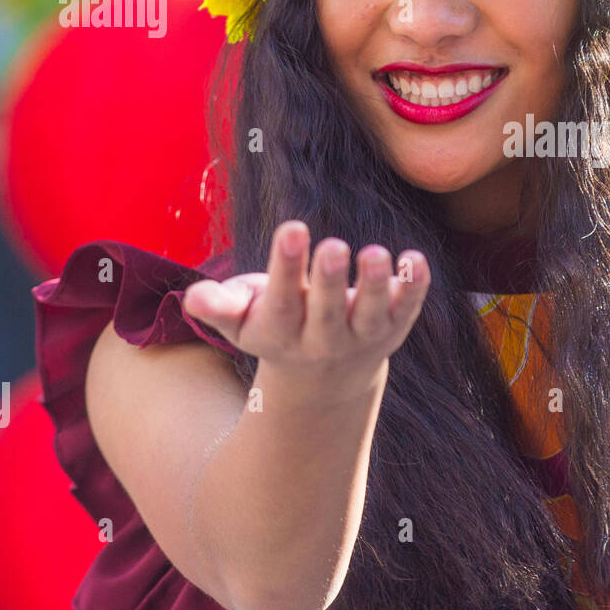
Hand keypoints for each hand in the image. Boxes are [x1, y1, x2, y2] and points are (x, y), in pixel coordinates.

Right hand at [182, 221, 429, 389]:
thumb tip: (194, 297)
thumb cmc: (274, 327)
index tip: (293, 230)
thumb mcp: (240, 322)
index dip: (287, 266)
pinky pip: (408, 309)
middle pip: (329, 311)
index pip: (283, 302)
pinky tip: (415, 259)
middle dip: (331, 279)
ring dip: (377, 285)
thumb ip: (218, 307)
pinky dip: (415, 287)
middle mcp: (324, 339)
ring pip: (372, 314)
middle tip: (335, 245)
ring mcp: (362, 336)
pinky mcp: (394, 328)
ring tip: (375, 253)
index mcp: (281, 332)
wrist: (323, 379)